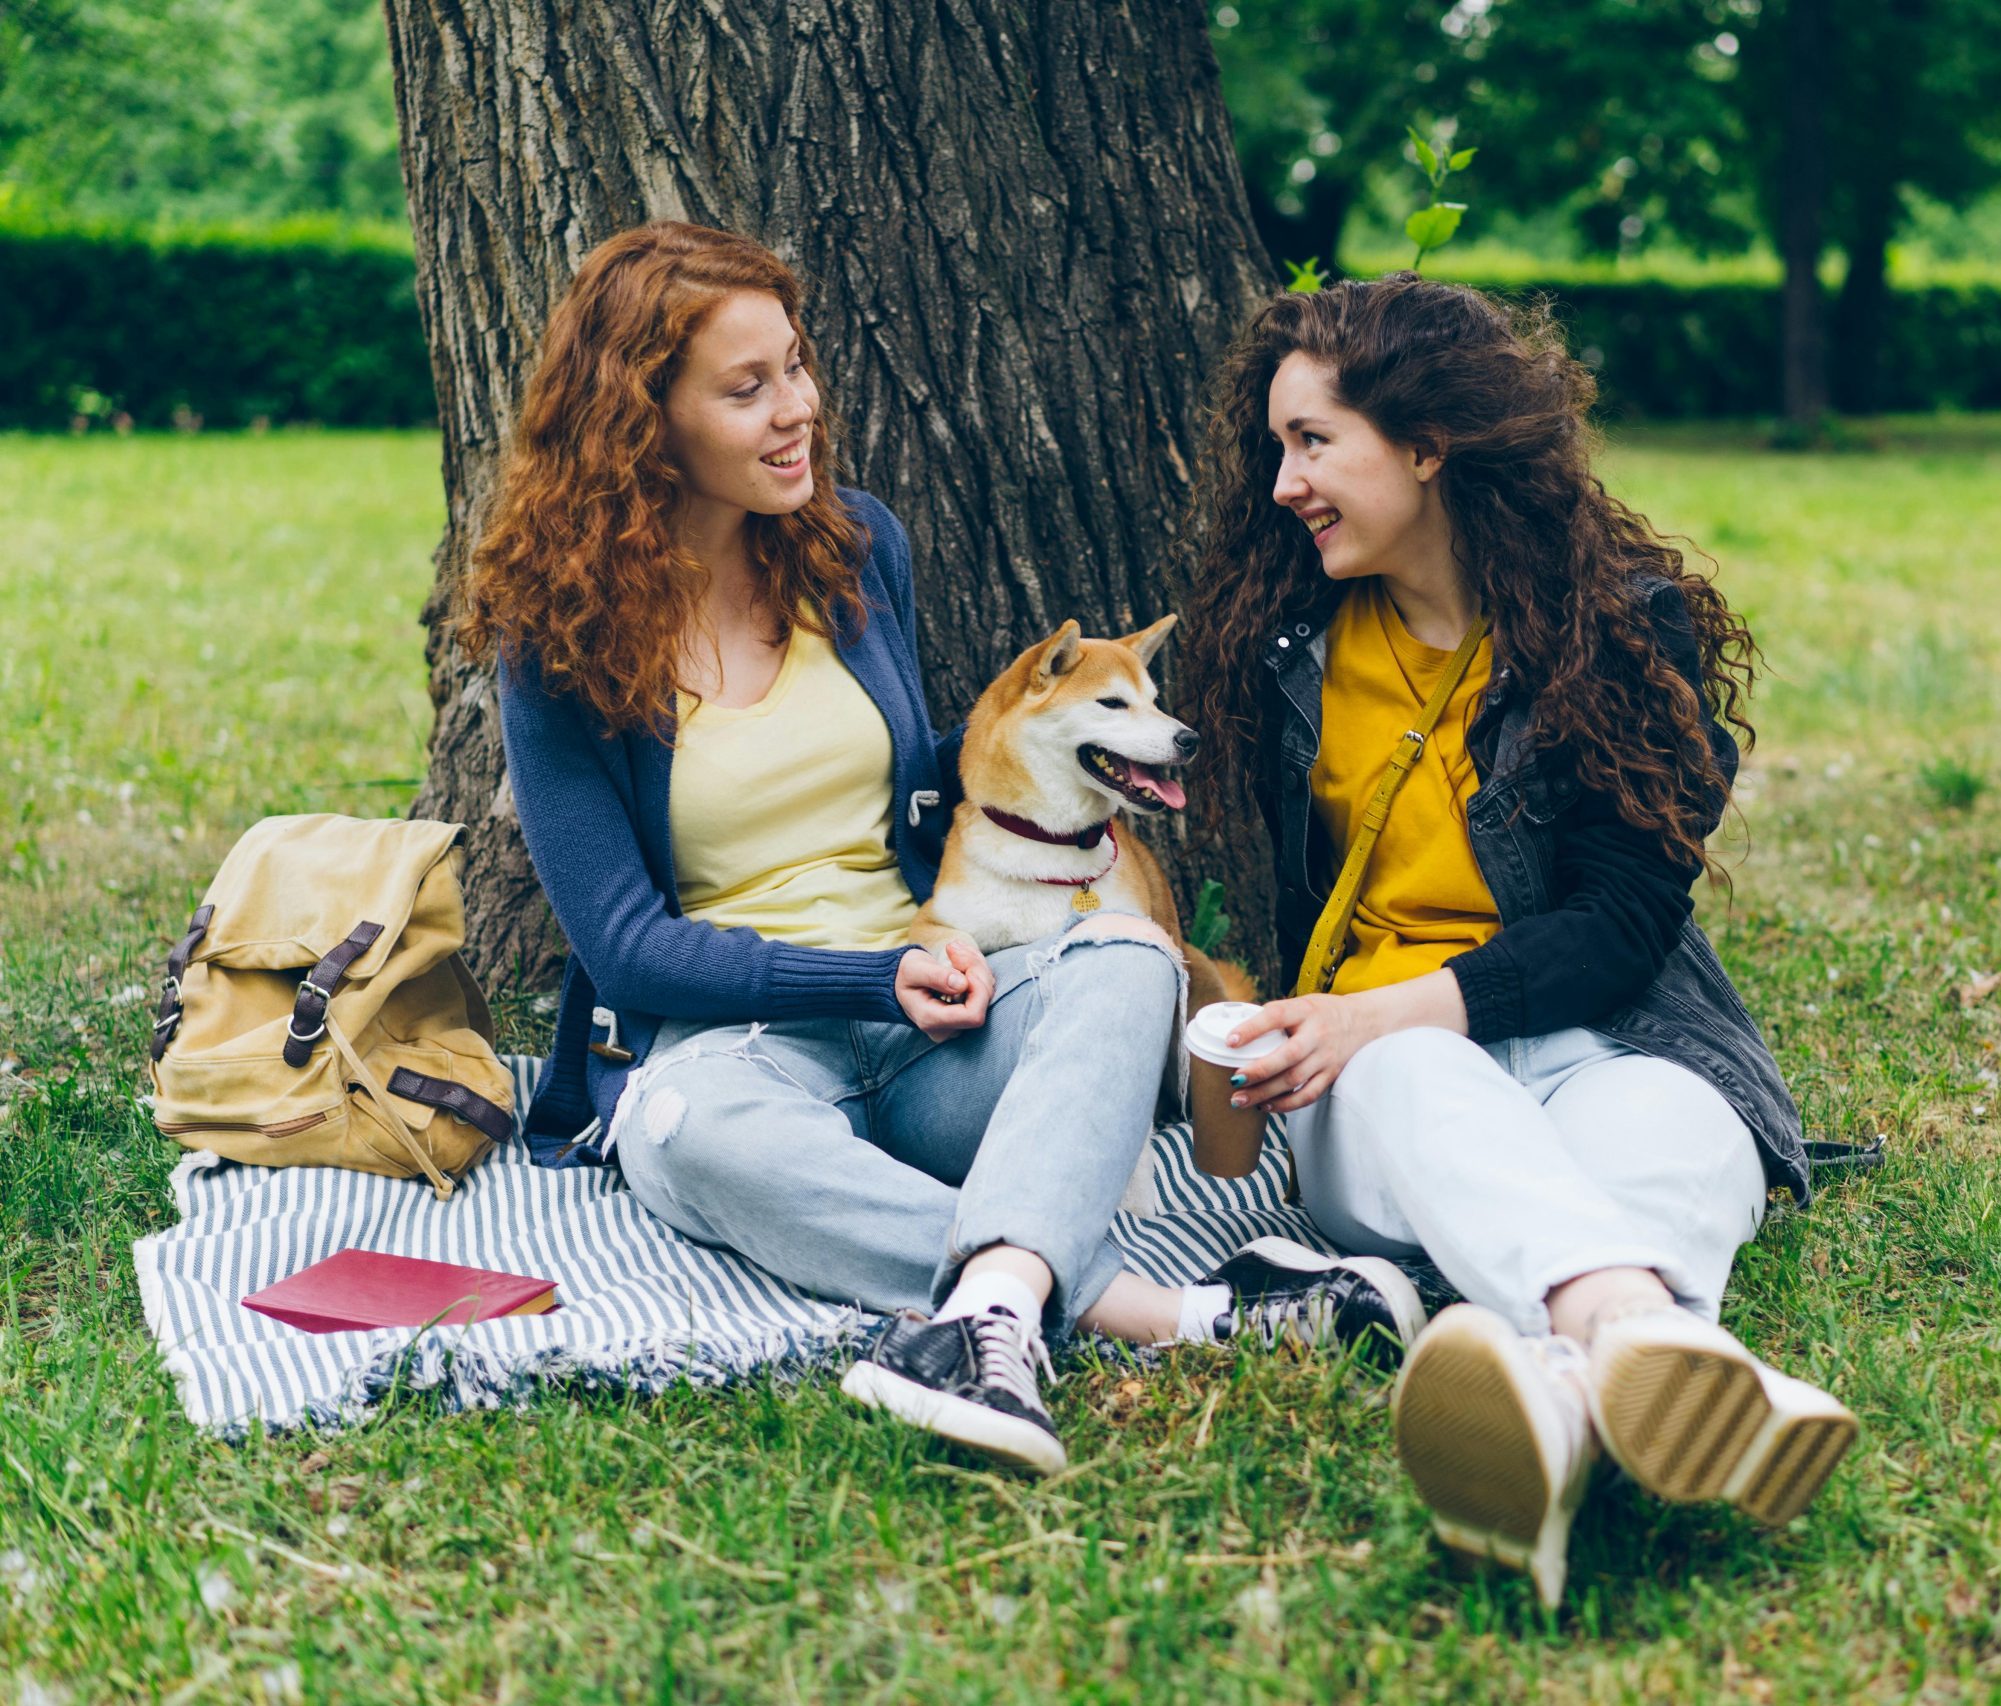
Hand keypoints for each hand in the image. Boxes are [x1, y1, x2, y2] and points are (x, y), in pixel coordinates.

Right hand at [896, 940, 994, 1039]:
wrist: (901, 982)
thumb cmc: (905, 975)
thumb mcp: (913, 969)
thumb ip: (935, 976)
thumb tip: (962, 984)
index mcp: (931, 1020)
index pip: (973, 1015)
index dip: (977, 988)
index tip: (962, 964)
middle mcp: (949, 1028)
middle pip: (982, 1002)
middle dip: (976, 969)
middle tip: (954, 947)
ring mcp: (960, 1022)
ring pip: (986, 993)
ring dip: (976, 965)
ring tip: (955, 949)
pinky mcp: (968, 1011)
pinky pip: (984, 989)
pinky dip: (976, 969)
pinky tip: (960, 957)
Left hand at [1224, 993, 1380, 1114]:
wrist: (1363, 1021)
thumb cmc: (1321, 1013)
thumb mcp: (1300, 1005)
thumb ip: (1275, 1018)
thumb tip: (1236, 1037)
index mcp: (1305, 1011)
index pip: (1276, 1016)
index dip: (1252, 1029)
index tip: (1230, 1041)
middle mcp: (1318, 1034)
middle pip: (1288, 1055)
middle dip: (1258, 1071)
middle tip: (1234, 1081)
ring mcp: (1326, 1057)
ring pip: (1295, 1079)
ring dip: (1265, 1093)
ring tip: (1240, 1100)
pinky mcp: (1331, 1074)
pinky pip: (1309, 1094)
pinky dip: (1286, 1104)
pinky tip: (1266, 1106)